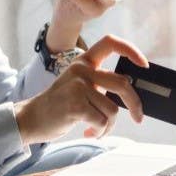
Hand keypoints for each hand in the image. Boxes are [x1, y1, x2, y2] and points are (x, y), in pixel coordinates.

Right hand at [13, 35, 149, 144]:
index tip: (144, 65)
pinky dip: (99, 131)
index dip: (131, 50)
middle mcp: (81, 70)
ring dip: (108, 126)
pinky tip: (89, 132)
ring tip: (97, 129)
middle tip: (138, 117)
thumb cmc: (59, 106)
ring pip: (113, 109)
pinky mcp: (75, 104)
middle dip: (135, 104)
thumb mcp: (79, 86)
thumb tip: (131, 95)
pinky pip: (102, 121)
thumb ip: (100, 84)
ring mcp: (78, 86)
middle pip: (122, 84)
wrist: (32, 118)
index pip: (110, 42)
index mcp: (83, 62)